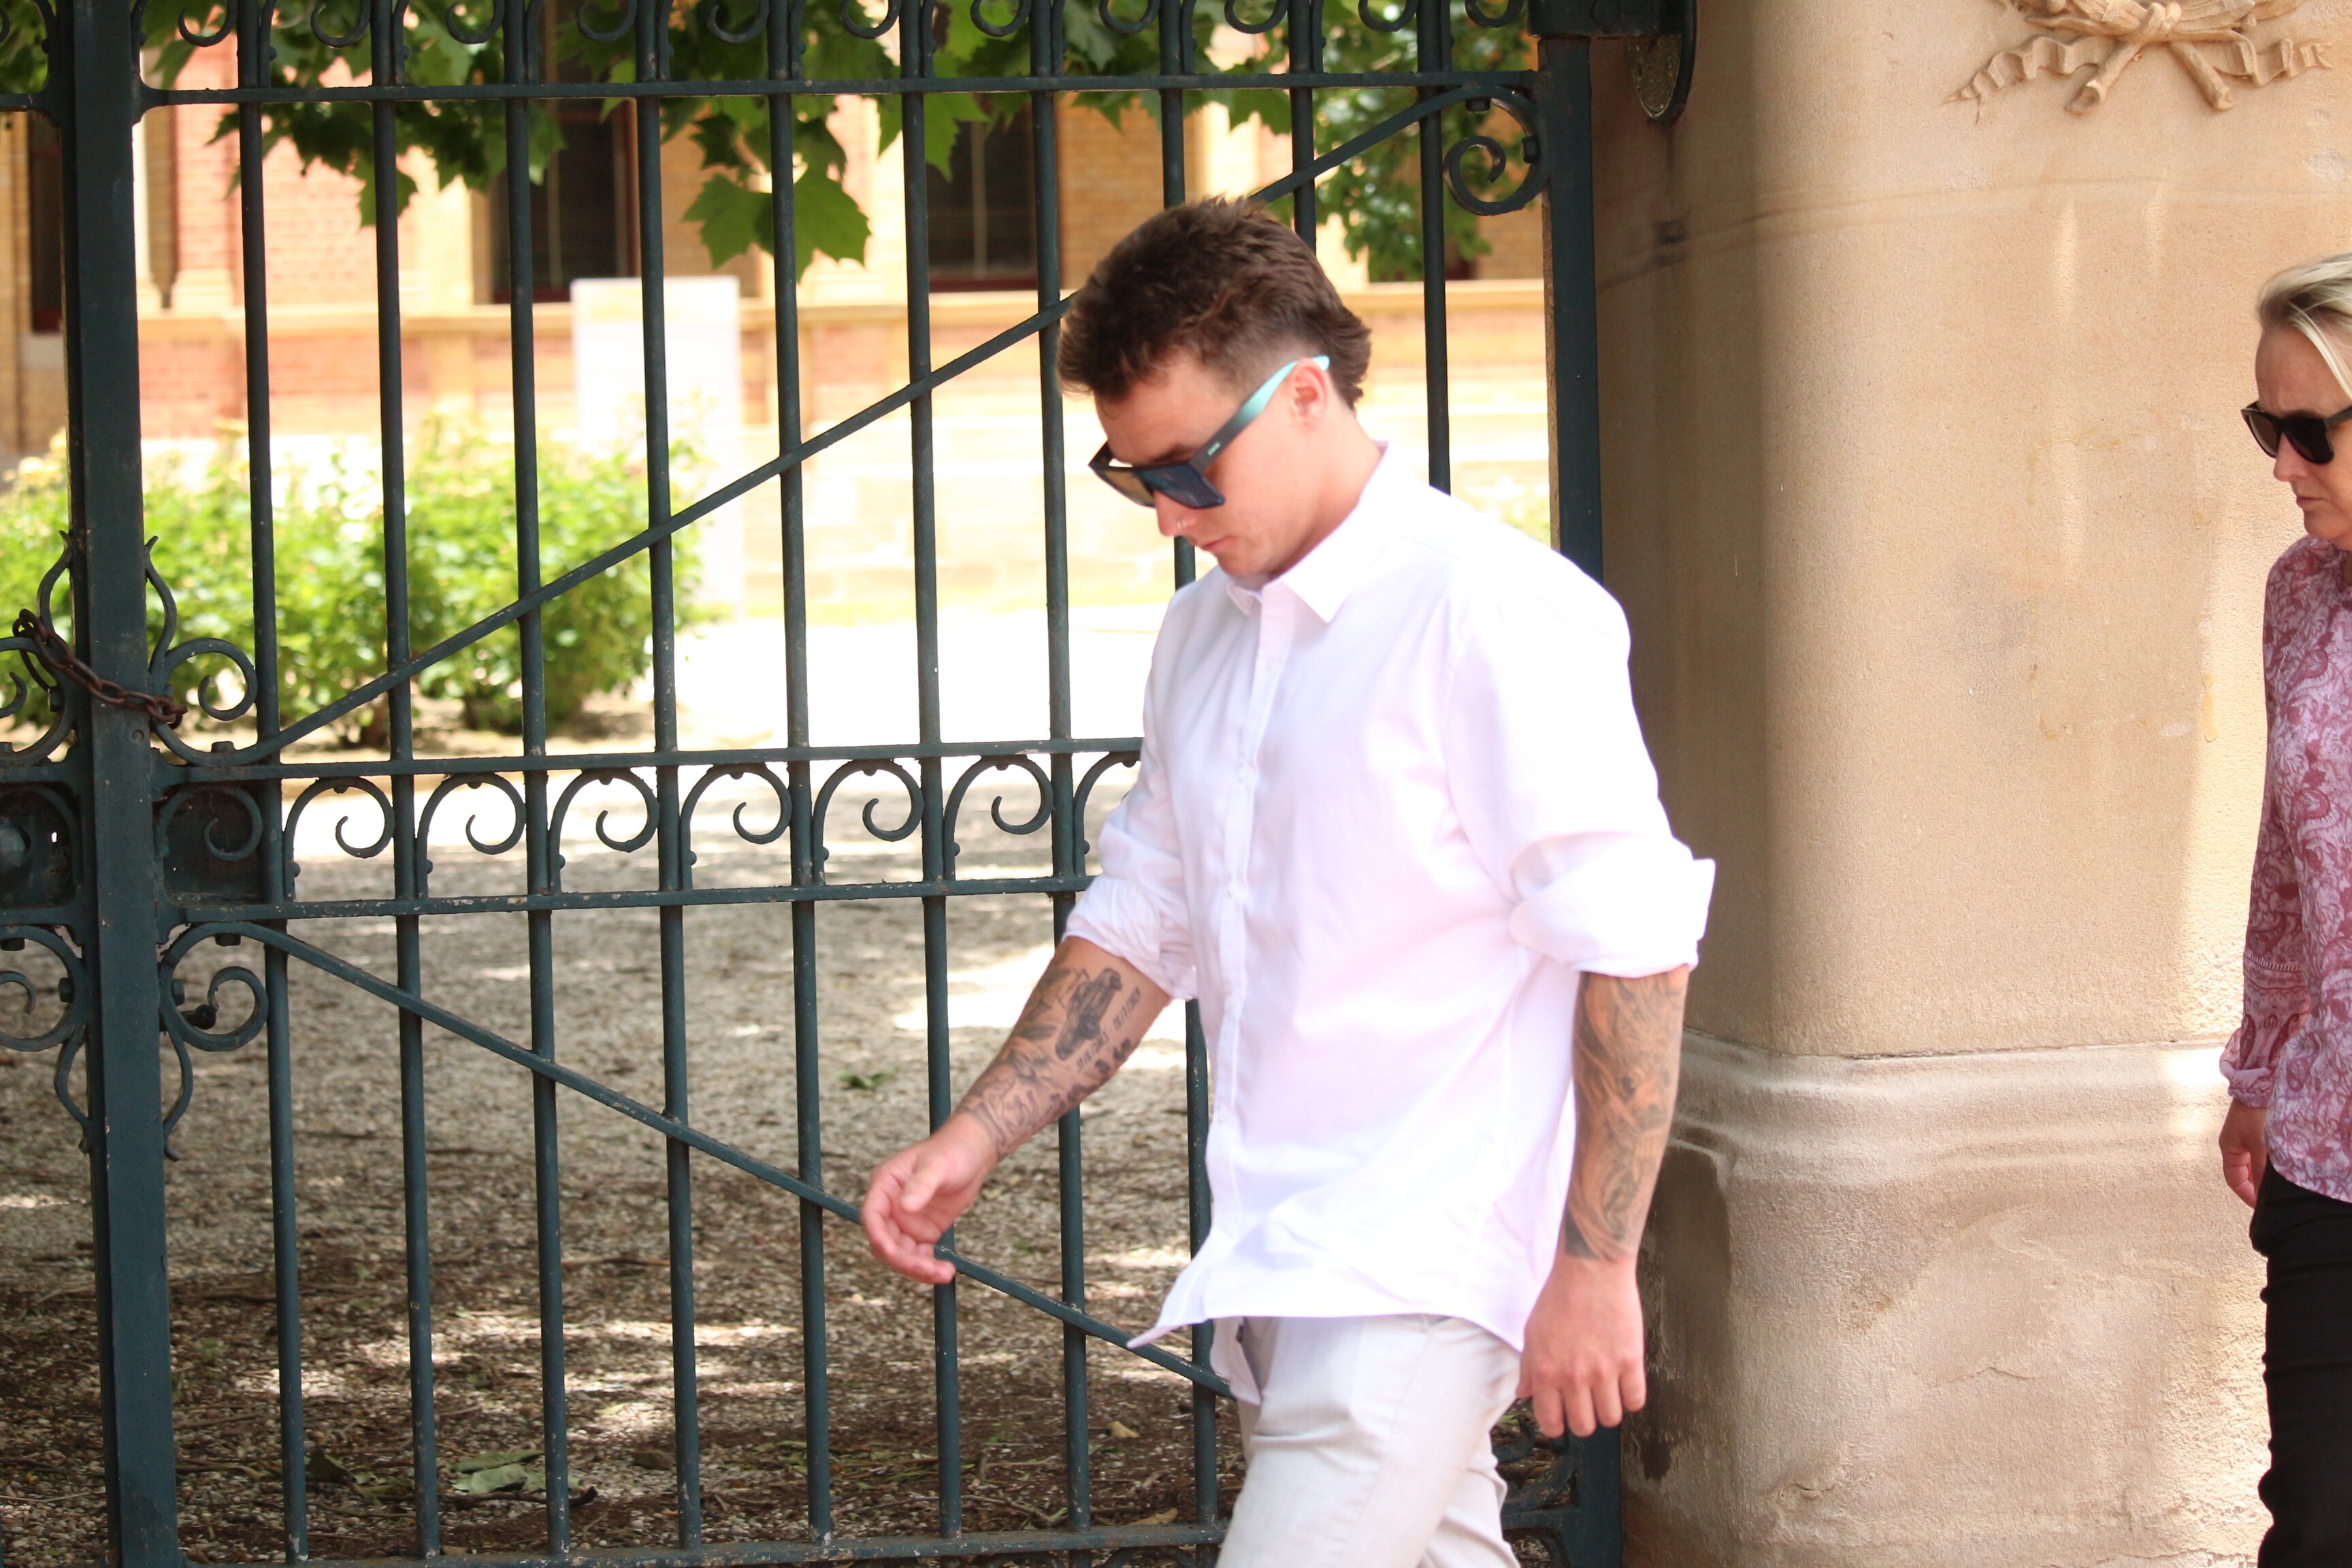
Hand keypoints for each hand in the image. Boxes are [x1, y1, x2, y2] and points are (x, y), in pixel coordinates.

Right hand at [862, 1113, 997, 1284]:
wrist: (973, 1153)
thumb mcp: (937, 1166)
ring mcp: (906, 1221)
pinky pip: (919, 1255)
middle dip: (904, 1260)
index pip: (872, 1217)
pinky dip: (928, 1266)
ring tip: (944, 1273)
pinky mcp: (923, 1231)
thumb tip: (904, 1207)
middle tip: (929, 1269)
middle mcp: (891, 1207)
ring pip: (902, 1254)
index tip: (893, 1253)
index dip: (879, 1238)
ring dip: (918, 1268)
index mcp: (885, 1185)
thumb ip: (921, 1185)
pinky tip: (945, 1270)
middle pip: (886, 1242)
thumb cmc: (951, 1151)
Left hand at [1517, 1252, 1644, 1438]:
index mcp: (1546, 1371)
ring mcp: (1604, 1371)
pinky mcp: (1630, 1361)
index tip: (1563, 1419)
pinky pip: (1635, 1400)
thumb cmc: (1559, 1298)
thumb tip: (1524, 1393)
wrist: (1590, 1270)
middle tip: (1586, 1404)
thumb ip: (1528, 1368)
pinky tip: (1625, 1384)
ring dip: (1608, 1410)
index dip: (1558, 1426)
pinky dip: (1631, 1398)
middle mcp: (1573, 1377)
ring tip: (1606, 1393)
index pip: (1551, 1422)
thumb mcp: (1532, 1332)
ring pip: (1611, 1418)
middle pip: (1584, 1427)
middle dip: (1584, 1420)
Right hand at [2220, 1099, 2269, 1209]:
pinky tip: (2275, 1168)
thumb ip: (2262, 1170)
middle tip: (2269, 1198)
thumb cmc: (2255, 1114)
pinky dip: (2265, 1166)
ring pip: (2251, 1166)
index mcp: (2229, 1149)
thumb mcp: (2260, 1144)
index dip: (2247, 1194)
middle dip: (2254, 1187)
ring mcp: (2243, 1139)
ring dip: (2260, 1176)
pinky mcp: (2254, 1133)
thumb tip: (2263, 1193)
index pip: (2234, 1180)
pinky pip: (2257, 1156)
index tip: (2261, 1206)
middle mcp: (2234, 1146)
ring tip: (2274, 1186)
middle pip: (2242, 1174)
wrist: (2259, 1086)